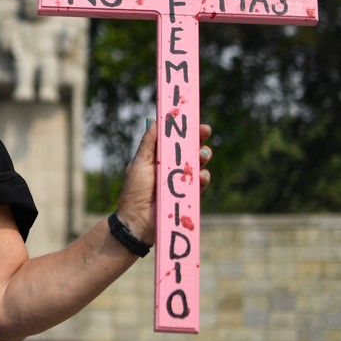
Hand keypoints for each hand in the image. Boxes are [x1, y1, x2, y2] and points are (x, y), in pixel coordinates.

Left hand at [116, 121, 212, 243]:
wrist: (136, 222)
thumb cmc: (134, 191)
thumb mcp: (140, 163)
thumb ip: (149, 143)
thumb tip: (156, 120)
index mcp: (158, 158)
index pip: (173, 140)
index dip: (183, 130)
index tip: (192, 118)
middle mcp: (170, 168)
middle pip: (188, 150)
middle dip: (198, 139)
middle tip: (205, 131)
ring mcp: (180, 182)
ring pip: (197, 165)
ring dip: (202, 157)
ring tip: (203, 154)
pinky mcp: (187, 196)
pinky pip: (200, 184)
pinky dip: (203, 178)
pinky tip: (202, 175)